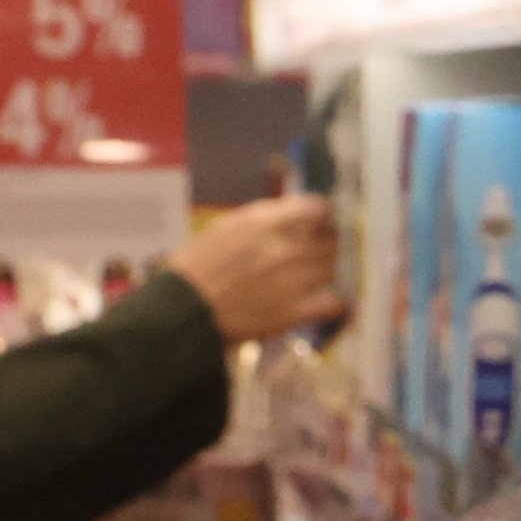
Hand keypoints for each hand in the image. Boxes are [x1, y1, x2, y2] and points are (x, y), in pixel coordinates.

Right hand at [167, 194, 346, 345]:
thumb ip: (264, 220)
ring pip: (335, 267)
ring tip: (323, 272)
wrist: (183, 310)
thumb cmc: (196, 266)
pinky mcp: (294, 312)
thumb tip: (293, 216)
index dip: (324, 213)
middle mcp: (286, 248)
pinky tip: (330, 300)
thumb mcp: (226, 227)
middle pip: (331, 238)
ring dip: (333, 267)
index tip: (323, 220)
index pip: (317, 207)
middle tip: (323, 248)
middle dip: (330, 241)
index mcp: (265, 223)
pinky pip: (333, 303)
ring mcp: (294, 281)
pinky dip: (337, 301)